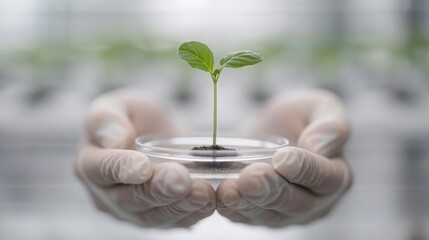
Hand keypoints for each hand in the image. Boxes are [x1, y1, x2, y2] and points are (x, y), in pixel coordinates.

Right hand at [74, 90, 215, 227]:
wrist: (158, 135)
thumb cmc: (134, 118)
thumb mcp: (119, 104)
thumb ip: (107, 118)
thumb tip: (114, 140)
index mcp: (90, 161)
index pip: (100, 169)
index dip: (121, 168)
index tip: (143, 167)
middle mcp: (107, 193)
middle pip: (130, 197)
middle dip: (157, 190)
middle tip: (180, 179)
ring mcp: (132, 210)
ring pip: (153, 215)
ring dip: (178, 205)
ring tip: (201, 192)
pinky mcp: (157, 218)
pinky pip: (173, 221)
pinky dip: (192, 213)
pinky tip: (208, 201)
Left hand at [217, 90, 352, 226]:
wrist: (267, 131)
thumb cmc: (297, 118)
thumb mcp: (318, 107)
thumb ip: (330, 125)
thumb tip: (317, 147)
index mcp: (337, 173)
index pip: (326, 177)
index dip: (304, 168)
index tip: (282, 158)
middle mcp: (316, 201)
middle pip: (296, 202)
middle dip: (271, 190)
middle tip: (251, 177)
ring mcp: (287, 214)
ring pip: (270, 214)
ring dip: (249, 203)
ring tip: (230, 190)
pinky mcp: (261, 217)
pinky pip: (247, 219)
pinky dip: (233, 210)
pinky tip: (221, 198)